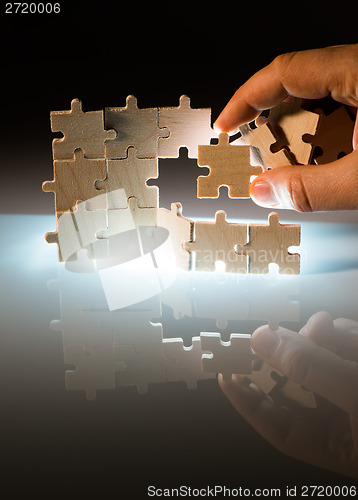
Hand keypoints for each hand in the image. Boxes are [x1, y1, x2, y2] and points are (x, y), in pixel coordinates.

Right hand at [214, 45, 357, 211]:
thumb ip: (310, 189)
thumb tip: (264, 190)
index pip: (284, 71)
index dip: (246, 99)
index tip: (226, 124)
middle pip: (300, 83)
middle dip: (271, 119)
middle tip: (253, 147)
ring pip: (322, 96)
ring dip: (297, 129)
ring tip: (285, 157)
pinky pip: (342, 105)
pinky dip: (323, 131)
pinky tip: (321, 156)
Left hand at [218, 311, 357, 477]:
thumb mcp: (355, 395)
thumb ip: (310, 368)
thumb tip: (263, 341)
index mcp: (334, 444)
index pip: (277, 427)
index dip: (246, 403)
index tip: (224, 375)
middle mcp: (342, 417)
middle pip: (296, 384)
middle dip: (287, 356)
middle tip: (273, 336)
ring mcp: (353, 388)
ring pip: (320, 357)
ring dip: (321, 338)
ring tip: (326, 329)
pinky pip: (342, 345)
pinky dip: (344, 335)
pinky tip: (350, 336)